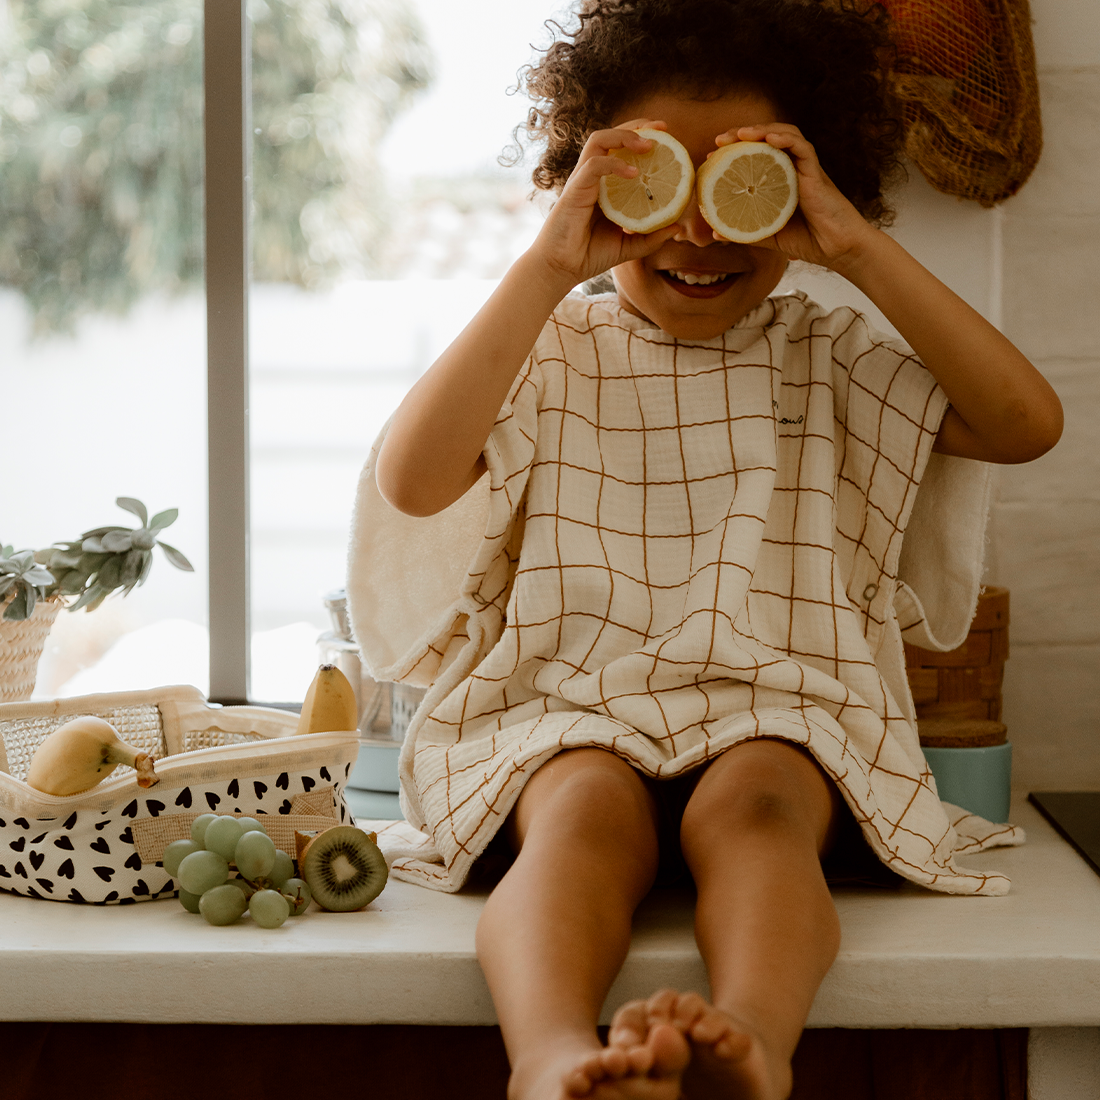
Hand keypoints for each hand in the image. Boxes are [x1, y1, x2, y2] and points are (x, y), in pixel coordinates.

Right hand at [528, 119, 681, 291]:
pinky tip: (634, 173)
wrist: (561, 269)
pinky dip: (615, 164)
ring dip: (625, 136)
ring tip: (649, 145)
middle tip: (663, 128)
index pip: (620, 148)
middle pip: (610, 136)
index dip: (641, 136)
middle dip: (637, 126)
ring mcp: (581, 181)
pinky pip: (594, 165)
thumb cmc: (589, 256)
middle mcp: (591, 177)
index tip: (666, 136)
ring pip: (599, 140)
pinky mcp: (574, 190)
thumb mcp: (629, 246)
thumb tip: (678, 227)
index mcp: (603, 184)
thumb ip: (652, 236)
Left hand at [710, 123, 878, 271]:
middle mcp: (792, 168)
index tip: (713, 155)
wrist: (836, 250)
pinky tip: (769, 139)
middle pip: (768, 138)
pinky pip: (803, 148)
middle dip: (743, 133)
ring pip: (785, 135)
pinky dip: (786, 139)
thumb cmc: (808, 240)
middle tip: (719, 140)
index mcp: (780, 178)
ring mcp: (805, 169)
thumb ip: (745, 232)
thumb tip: (715, 234)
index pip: (756, 153)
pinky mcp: (817, 173)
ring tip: (740, 133)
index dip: (735, 149)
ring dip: (762, 130)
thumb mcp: (769, 235)